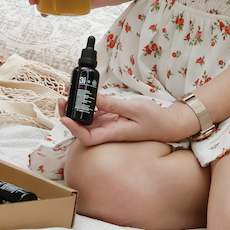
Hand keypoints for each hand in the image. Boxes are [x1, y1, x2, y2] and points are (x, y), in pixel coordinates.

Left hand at [58, 92, 199, 146]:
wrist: (167, 124)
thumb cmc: (154, 119)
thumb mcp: (133, 108)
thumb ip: (112, 104)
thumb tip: (92, 98)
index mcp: (113, 133)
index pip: (88, 138)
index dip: (74, 129)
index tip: (65, 117)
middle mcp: (107, 132)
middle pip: (82, 129)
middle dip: (69, 114)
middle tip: (62, 98)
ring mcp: (108, 126)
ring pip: (86, 120)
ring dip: (76, 107)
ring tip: (68, 91)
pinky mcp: (111, 119)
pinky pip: (95, 113)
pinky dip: (87, 104)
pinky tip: (82, 93)